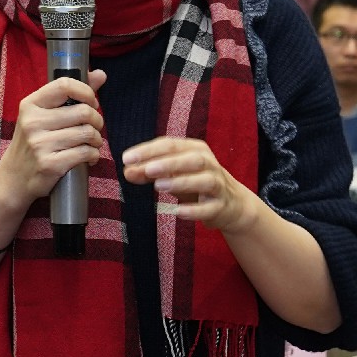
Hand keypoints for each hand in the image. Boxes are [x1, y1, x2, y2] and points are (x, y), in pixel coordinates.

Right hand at [0, 71, 109, 215]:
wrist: (14, 178)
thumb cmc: (32, 143)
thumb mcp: (43, 115)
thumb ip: (72, 94)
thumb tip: (101, 74)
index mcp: (30, 104)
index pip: (65, 85)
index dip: (86, 92)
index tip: (91, 102)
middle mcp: (33, 122)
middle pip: (83, 112)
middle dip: (97, 120)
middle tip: (94, 127)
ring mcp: (40, 144)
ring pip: (87, 133)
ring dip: (97, 140)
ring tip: (92, 144)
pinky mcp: (50, 164)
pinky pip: (85, 153)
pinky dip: (94, 155)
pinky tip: (89, 157)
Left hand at [123, 136, 260, 233]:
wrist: (230, 204)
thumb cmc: (195, 183)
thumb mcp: (172, 174)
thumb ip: (148, 172)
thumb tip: (127, 170)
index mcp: (195, 150)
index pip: (171, 145)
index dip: (148, 150)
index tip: (127, 158)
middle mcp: (208, 164)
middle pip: (192, 159)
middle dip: (169, 163)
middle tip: (147, 169)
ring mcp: (218, 185)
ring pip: (204, 180)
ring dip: (182, 181)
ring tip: (158, 186)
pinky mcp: (220, 206)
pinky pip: (209, 208)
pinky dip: (194, 210)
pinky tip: (177, 212)